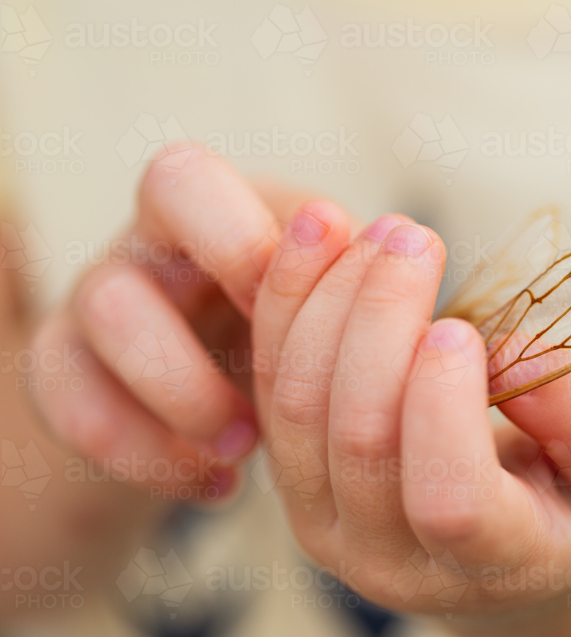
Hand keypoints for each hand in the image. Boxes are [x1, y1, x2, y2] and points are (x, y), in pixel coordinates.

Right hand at [28, 144, 330, 500]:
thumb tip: (415, 256)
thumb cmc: (286, 341)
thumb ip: (357, 282)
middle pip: (159, 190)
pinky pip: (71, 403)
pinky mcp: (66, 373)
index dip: (250, 240)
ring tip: (247, 445)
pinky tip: (221, 484)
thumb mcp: (329, 309)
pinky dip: (149, 456)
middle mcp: (158, 237)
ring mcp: (100, 299)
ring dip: (186, 388)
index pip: (207, 175)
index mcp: (224, 209)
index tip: (317, 313)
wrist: (207, 403)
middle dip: (231, 267)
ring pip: (105, 308)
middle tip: (279, 351)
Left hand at [251, 210, 570, 616]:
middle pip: (360, 438)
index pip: (448, 505)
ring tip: (379, 230)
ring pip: (300, 403)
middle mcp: (387, 557)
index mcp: (489, 566)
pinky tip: (321, 231)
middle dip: (382, 322)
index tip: (464, 326)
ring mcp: (325, 516)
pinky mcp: (292, 469)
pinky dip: (289, 299)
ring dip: (331, 299)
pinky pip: (272, 378)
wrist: (501, 544)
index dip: (446, 412)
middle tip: (416, 239)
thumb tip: (514, 354)